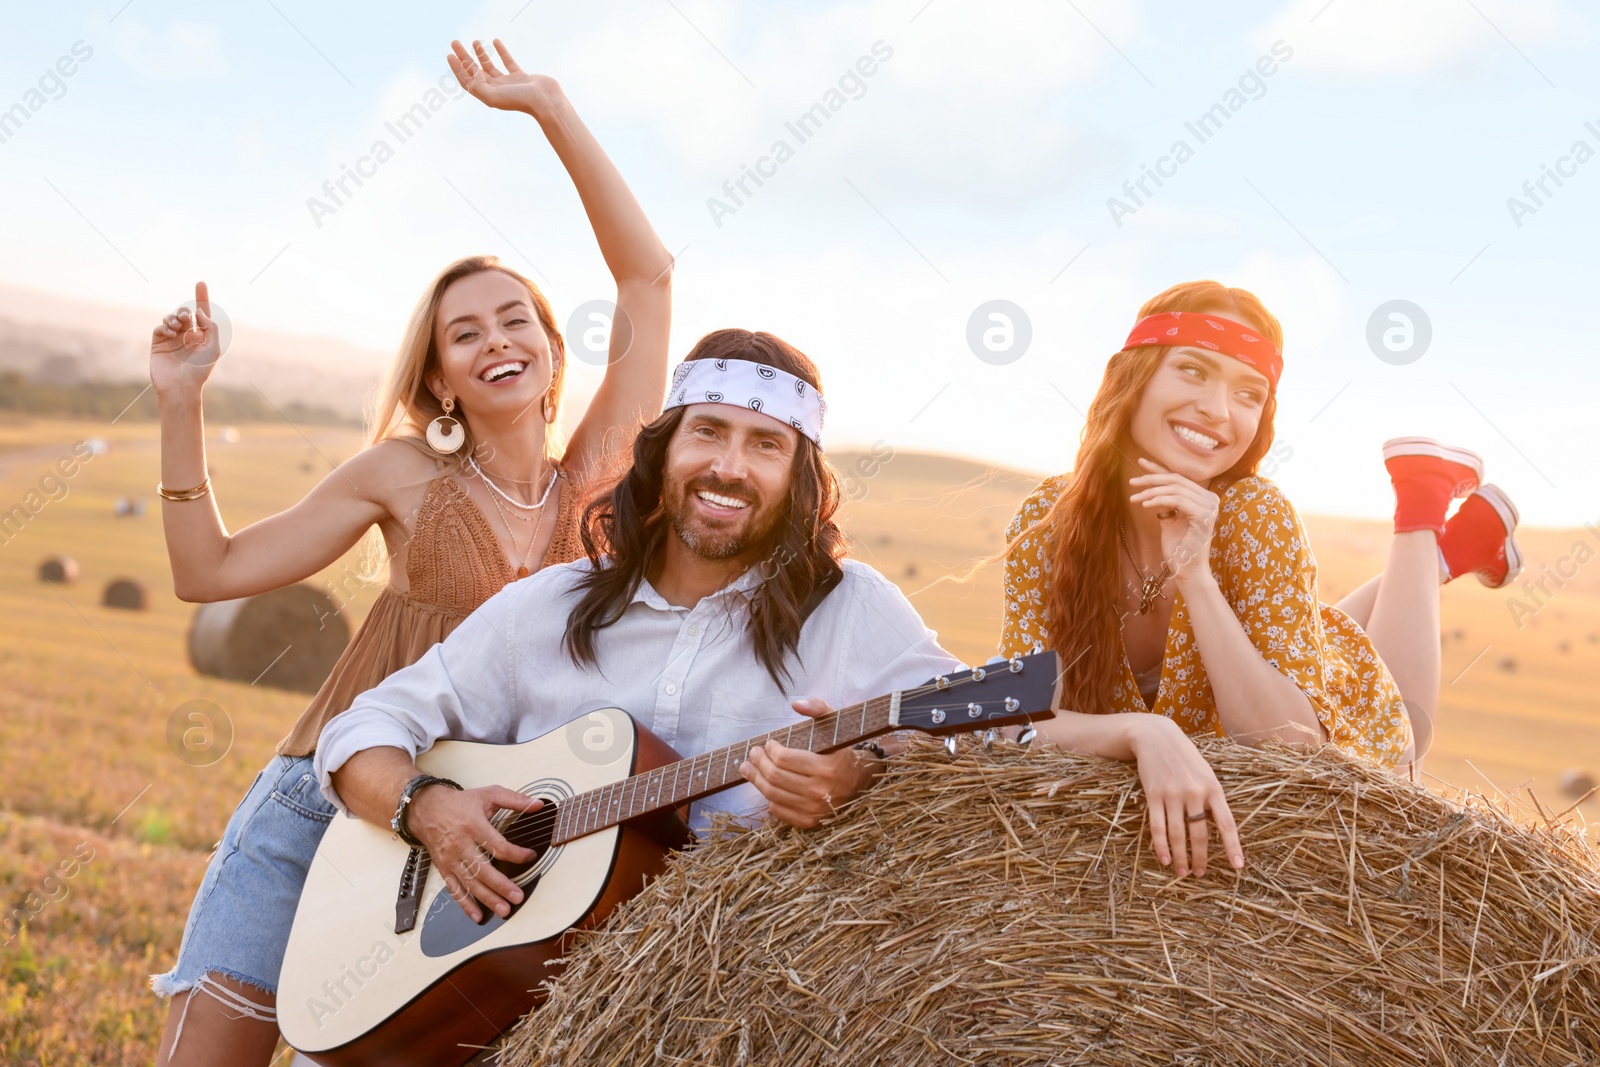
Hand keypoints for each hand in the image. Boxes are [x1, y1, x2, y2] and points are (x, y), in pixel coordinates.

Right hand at [149, 281, 221, 397]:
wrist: (181, 386)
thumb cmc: (200, 370)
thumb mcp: (213, 347)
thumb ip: (209, 326)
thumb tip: (197, 312)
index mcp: (202, 337)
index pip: (201, 314)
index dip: (201, 298)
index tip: (201, 282)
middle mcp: (187, 337)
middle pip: (183, 314)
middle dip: (183, 311)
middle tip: (184, 317)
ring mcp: (172, 340)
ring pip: (170, 319)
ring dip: (173, 318)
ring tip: (176, 326)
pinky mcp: (158, 345)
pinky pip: (159, 329)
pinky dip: (164, 327)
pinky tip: (170, 333)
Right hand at [408, 783, 542, 922]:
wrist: (427, 809)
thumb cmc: (460, 803)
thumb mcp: (489, 794)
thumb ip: (515, 799)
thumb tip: (538, 805)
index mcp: (474, 826)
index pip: (498, 846)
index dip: (516, 854)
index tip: (531, 857)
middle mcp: (461, 845)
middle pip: (483, 870)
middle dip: (502, 886)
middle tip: (518, 897)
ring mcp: (451, 859)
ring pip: (470, 883)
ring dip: (487, 899)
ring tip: (504, 910)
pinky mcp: (444, 868)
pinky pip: (454, 890)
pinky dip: (465, 904)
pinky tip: (478, 915)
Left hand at [447, 39, 559, 115]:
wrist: (546, 101)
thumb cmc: (521, 101)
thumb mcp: (494, 96)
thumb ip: (478, 87)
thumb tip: (469, 75)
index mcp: (488, 95)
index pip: (468, 81)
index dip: (457, 69)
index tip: (450, 55)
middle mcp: (496, 90)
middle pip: (475, 71)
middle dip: (464, 57)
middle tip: (455, 42)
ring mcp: (508, 83)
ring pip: (489, 66)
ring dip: (480, 54)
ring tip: (474, 41)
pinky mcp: (520, 77)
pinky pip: (508, 62)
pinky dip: (501, 51)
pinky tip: (495, 41)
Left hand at [740, 698, 881, 828]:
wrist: (862, 779)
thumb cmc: (844, 749)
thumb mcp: (837, 724)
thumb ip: (818, 708)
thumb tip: (795, 704)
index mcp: (826, 768)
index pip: (784, 759)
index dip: (770, 749)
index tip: (769, 743)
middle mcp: (820, 792)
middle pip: (774, 777)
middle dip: (758, 763)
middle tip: (753, 753)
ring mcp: (814, 810)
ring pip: (772, 795)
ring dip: (756, 779)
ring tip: (748, 768)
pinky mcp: (810, 821)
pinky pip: (779, 810)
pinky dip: (768, 798)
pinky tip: (766, 786)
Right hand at [1126, 715, 1242, 877]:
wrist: (1155, 735)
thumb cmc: (1184, 756)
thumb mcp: (1205, 772)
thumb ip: (1212, 797)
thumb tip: (1219, 827)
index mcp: (1213, 787)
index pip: (1226, 823)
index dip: (1232, 847)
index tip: (1237, 867)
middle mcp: (1195, 792)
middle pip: (1200, 834)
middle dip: (1201, 858)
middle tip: (1200, 874)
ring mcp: (1173, 794)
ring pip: (1178, 834)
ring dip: (1180, 857)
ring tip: (1182, 872)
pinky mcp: (1153, 794)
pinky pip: (1158, 826)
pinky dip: (1161, 845)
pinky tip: (1164, 858)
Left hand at [1128, 457, 1218, 582]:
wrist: (1187, 570)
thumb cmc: (1178, 547)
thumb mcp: (1169, 518)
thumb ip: (1166, 501)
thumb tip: (1151, 485)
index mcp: (1204, 498)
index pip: (1179, 479)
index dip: (1159, 469)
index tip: (1140, 462)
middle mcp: (1211, 499)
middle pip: (1177, 480)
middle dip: (1151, 479)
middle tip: (1132, 482)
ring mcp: (1210, 507)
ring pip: (1175, 489)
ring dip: (1151, 492)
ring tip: (1134, 498)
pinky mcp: (1205, 516)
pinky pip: (1177, 500)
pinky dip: (1158, 500)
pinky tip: (1144, 504)